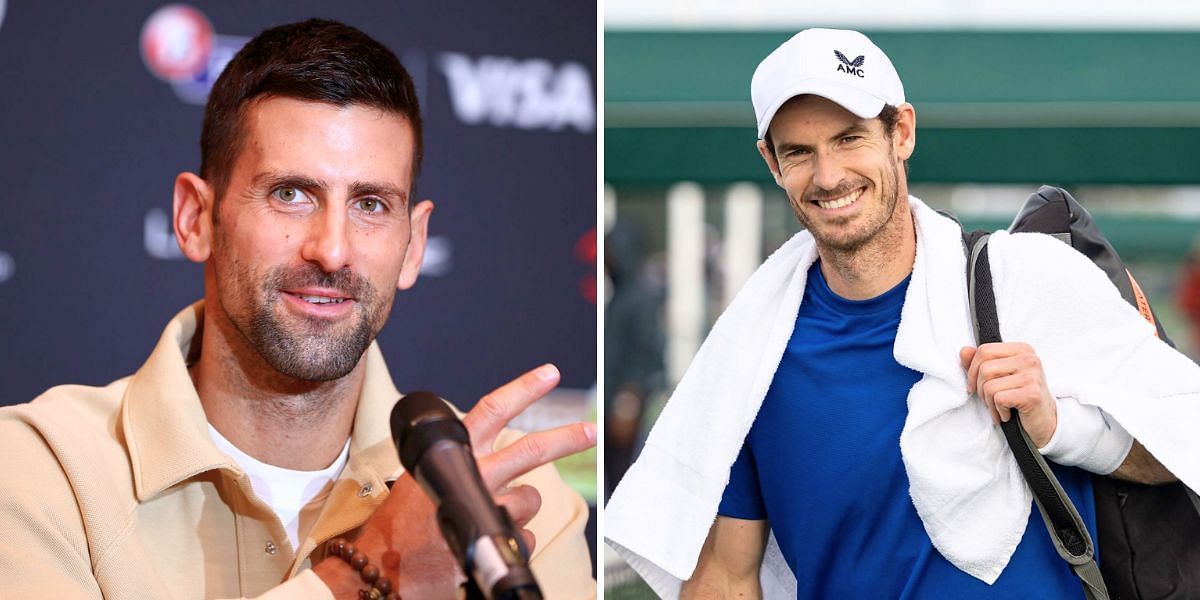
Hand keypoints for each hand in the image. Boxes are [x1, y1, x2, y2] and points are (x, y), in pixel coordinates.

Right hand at [314, 364, 596, 598]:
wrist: (384, 565)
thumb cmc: (405, 521)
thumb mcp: (427, 476)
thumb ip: (464, 462)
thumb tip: (502, 460)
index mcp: (455, 451)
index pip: (492, 409)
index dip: (524, 388)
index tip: (550, 373)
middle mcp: (474, 473)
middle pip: (532, 449)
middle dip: (567, 438)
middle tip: (591, 430)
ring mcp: (487, 506)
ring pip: (530, 499)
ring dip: (519, 509)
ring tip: (489, 519)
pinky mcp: (497, 539)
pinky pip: (527, 535)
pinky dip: (514, 540)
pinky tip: (487, 543)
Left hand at [960, 343, 1057, 447]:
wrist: (1044, 420)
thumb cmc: (1020, 396)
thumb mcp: (1000, 376)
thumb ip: (981, 362)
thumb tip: (964, 351)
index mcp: (1021, 349)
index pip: (984, 350)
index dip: (972, 370)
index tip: (974, 385)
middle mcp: (1029, 359)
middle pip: (984, 368)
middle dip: (979, 389)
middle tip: (989, 400)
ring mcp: (1033, 376)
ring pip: (989, 386)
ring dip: (988, 403)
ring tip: (999, 408)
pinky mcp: (1032, 394)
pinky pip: (998, 399)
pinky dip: (998, 411)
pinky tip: (1007, 414)